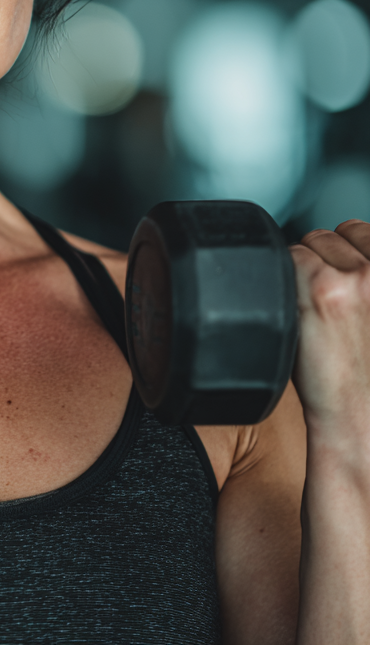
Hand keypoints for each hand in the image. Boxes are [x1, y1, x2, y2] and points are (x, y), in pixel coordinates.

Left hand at [290, 220, 369, 445]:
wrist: (363, 417)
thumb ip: (369, 279)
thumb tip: (349, 247)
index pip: (366, 230)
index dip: (350, 253)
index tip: (346, 278)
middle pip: (338, 232)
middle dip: (328, 256)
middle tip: (329, 298)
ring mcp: (358, 277)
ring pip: (311, 242)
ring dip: (305, 266)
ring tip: (316, 307)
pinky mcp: (324, 287)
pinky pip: (289, 257)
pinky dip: (285, 279)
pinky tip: (299, 310)